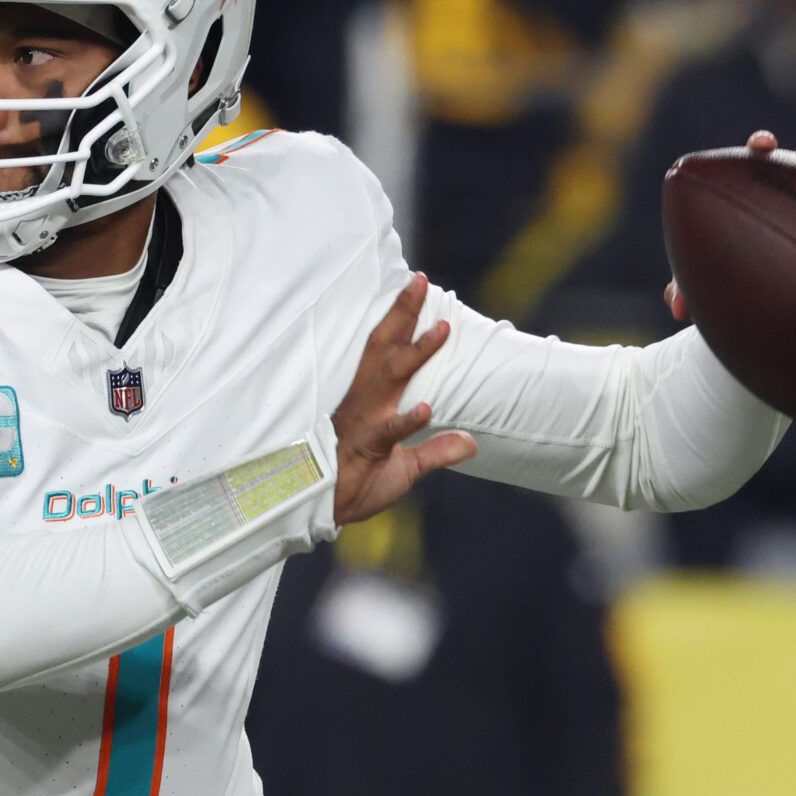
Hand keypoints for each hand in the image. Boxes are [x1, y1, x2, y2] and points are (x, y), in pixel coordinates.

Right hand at [331, 273, 477, 524]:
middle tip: (420, 283)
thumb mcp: (405, 468)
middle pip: (385, 350)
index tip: (417, 284)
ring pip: (390, 380)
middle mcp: (366, 403)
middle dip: (403, 315)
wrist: (325, 512)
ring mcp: (365, 422)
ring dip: (416, 354)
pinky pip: (388, 432)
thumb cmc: (358, 484)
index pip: (388, 349)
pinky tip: (426, 407)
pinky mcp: (367, 449)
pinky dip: (406, 420)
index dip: (401, 318)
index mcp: (372, 400)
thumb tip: (470, 442)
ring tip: (441, 330)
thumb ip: (436, 452)